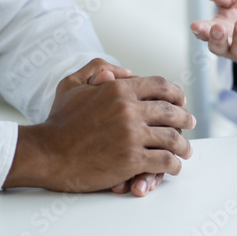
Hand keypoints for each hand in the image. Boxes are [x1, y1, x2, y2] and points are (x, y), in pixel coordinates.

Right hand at [4, 59, 194, 193]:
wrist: (46, 154)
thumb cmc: (58, 121)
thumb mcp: (72, 85)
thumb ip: (97, 68)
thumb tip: (125, 71)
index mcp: (119, 89)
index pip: (161, 86)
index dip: (176, 93)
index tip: (181, 101)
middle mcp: (129, 110)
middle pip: (172, 112)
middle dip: (186, 119)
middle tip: (190, 124)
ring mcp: (132, 135)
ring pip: (172, 138)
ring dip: (183, 145)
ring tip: (186, 150)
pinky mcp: (131, 160)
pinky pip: (164, 161)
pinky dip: (173, 165)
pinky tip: (174, 166)